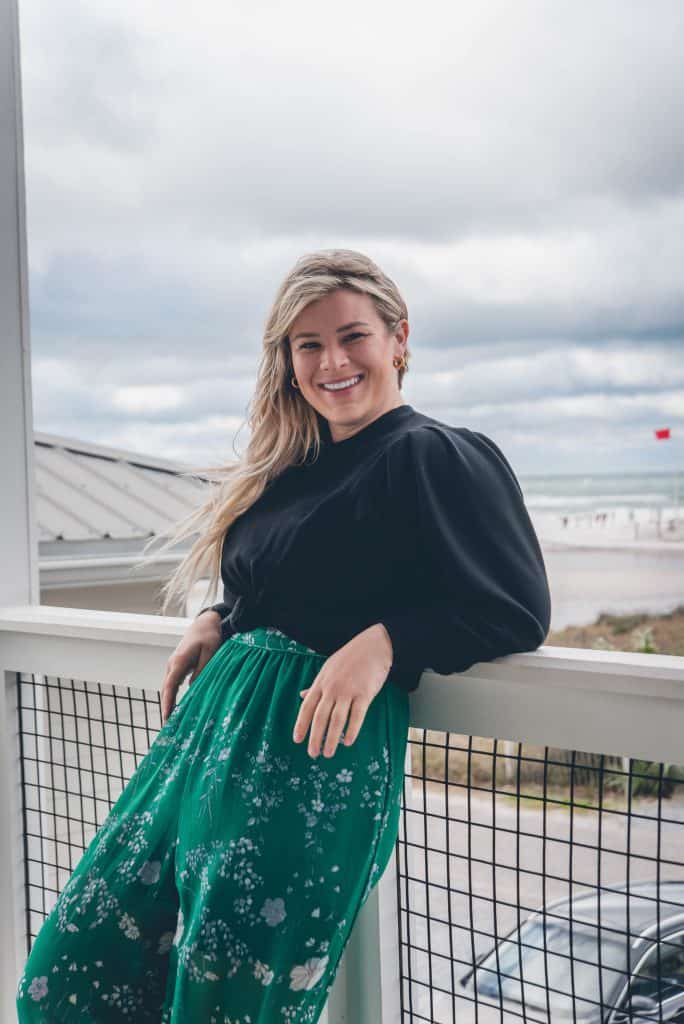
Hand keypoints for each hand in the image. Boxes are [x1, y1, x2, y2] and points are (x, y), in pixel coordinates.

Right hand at [160, 611, 222, 724]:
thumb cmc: (210, 636)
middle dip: (166, 709)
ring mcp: (173, 666)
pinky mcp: (177, 667)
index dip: (167, 703)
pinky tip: (176, 709)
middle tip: (168, 729)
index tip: (167, 717)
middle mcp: (172, 664)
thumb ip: (203, 671)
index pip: (170, 686)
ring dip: (168, 704)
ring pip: (168, 688)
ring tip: (171, 723)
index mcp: (179, 661)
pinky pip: (172, 685)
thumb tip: (194, 689)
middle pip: (166, 690)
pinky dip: (171, 697)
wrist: (205, 623)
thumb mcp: (211, 652)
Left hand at [292, 624, 393, 758]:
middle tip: (312, 753)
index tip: (297, 740)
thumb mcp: (328, 668)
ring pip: (337, 719)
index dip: (301, 724)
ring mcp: (348, 690)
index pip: (307, 707)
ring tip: (328, 753)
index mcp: (321, 682)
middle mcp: (332, 688)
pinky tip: (348, 742)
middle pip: (320, 716)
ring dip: (331, 738)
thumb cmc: (350, 657)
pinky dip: (352, 730)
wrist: (374, 645)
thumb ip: (316, 685)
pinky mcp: (365, 693)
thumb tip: (301, 695)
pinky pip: (357, 715)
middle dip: (315, 737)